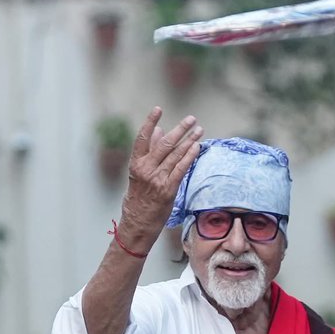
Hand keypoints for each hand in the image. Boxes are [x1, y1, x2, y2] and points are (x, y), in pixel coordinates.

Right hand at [120, 109, 201, 244]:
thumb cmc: (138, 200)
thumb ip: (148, 153)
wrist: (137, 225)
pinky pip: (181, 169)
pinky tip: (197, 147)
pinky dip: (189, 156)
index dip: (150, 122)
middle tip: (191, 119)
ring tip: (199, 130)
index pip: (142, 138)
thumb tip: (159, 131)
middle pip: (164, 143)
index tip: (158, 109)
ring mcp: (157, 180)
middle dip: (180, 129)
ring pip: (175, 155)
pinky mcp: (168, 190)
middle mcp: (146, 170)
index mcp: (135, 164)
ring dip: (189, 140)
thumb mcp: (138, 175)